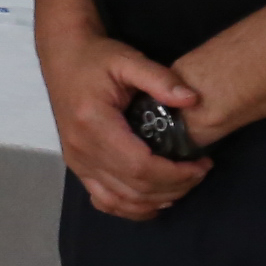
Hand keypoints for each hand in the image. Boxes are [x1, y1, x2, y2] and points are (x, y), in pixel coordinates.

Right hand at [41, 25, 211, 220]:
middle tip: (200, 172)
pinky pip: (103, 200)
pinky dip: (130, 208)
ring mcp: (77, 161)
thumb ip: (160, 79)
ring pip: (120, 200)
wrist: (63, 57)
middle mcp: (81, 150)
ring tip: (183, 184)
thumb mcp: (128, 59)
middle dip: (174, 188)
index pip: (140, 166)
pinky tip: (153, 202)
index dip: (175, 174)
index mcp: (93, 124)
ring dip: (156, 201)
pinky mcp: (77, 166)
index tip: (201, 164)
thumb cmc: (97, 57)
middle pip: (134, 188)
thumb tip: (192, 99)